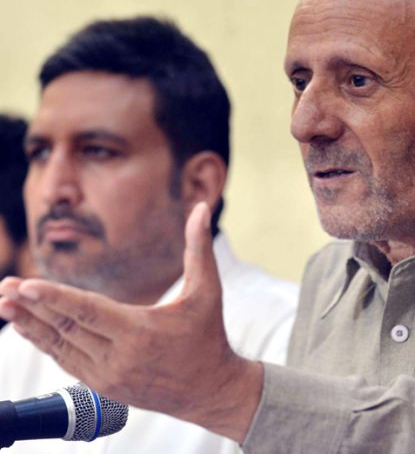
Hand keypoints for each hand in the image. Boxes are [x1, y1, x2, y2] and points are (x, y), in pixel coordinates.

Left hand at [0, 202, 261, 441]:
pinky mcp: (103, 385)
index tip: (25, 286)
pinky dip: (44, 342)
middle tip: (5, 286)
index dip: (55, 298)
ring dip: (30, 324)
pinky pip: (66, 360)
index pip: (88, 312)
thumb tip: (199, 208)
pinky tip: (27, 325)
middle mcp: (119, 358)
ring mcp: (107, 376)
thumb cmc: (208, 336)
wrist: (210, 390)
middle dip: (32, 306)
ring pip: (60, 346)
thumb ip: (198, 249)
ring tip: (5, 303)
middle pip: (66, 327)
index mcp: (141, 332)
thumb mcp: (208, 292)